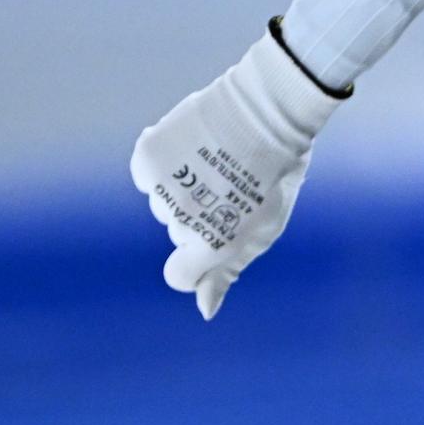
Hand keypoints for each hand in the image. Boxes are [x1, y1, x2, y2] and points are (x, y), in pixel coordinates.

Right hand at [131, 23, 346, 318]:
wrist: (269, 112)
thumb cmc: (276, 173)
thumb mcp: (264, 229)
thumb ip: (228, 272)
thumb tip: (205, 311)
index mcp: (214, 247)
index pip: (180, 277)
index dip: (197, 258)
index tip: (216, 230)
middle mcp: (183, 224)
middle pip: (177, 232)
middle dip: (200, 214)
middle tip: (231, 185)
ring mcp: (162, 191)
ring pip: (162, 203)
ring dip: (183, 187)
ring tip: (218, 162)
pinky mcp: (148, 159)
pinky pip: (147, 174)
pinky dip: (165, 162)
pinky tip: (195, 147)